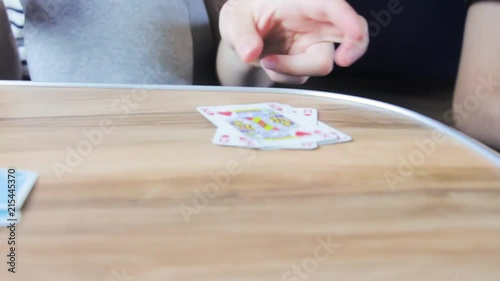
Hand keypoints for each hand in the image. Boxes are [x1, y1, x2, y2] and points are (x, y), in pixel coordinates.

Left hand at [219, 0, 368, 83]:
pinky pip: (302, 76)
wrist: (240, 33)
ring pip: (321, 63)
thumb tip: (250, 53)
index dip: (349, 19)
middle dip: (355, 46)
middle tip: (344, 60)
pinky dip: (284, 75)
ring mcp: (314, 43)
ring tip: (265, 60)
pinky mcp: (307, 61)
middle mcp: (316, 22)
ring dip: (292, 69)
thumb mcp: (234, 19)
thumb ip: (242, 35)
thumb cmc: (244, 15)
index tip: (356, 35)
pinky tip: (270, 63)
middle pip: (352, 32)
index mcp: (304, 1)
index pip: (333, 6)